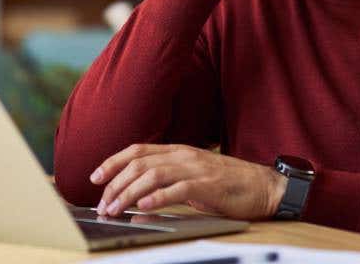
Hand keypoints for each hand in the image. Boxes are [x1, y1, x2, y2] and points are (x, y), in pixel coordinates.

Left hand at [88, 143, 286, 220]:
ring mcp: (196, 168)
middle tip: (102, 204)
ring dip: (129, 193)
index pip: (137, 151)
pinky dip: (158, 198)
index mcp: (178, 151)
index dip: (113, 161)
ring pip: (153, 175)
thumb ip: (169, 179)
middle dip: (115, 183)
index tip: (94, 177)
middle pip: (139, 163)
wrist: (264, 187)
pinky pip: (178, 189)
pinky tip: (144, 207)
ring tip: (115, 209)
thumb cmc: (228, 185)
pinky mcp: (209, 185)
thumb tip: (139, 194)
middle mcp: (184, 155)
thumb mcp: (193, 176)